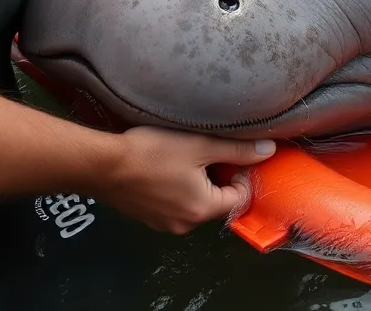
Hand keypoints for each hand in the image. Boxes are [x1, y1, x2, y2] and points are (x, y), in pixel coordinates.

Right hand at [97, 126, 276, 233]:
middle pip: (218, 202)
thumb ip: (237, 150)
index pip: (240, 198)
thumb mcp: (200, 145)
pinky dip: (180, 188)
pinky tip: (169, 166)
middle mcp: (185, 224)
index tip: (233, 154)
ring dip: (200, 182)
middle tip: (211, 150)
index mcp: (202, 209)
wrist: (102, 164)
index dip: (243, 174)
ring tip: (189, 156)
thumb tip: (269, 150)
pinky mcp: (148, 217)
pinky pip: (176, 204)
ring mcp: (164, 224)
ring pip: (196, 203)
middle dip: (221, 177)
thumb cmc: (153, 153)